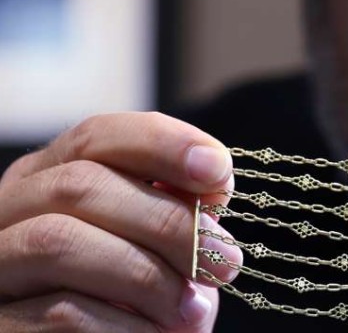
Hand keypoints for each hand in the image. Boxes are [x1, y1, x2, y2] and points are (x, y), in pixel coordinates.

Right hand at [0, 112, 242, 331]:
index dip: (164, 144)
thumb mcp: (164, 253)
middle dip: (166, 221)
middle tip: (223, 263)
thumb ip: (176, 210)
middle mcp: (5, 216)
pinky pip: (59, 312)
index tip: (220, 171)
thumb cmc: (142, 311)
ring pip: (59, 241)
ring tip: (192, 312)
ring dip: (146, 275)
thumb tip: (212, 175)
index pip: (97, 137)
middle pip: (79, 185)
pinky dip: (125, 325)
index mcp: (48, 182)